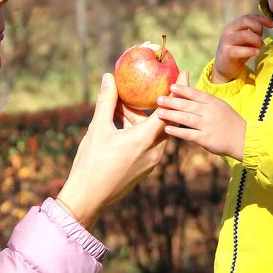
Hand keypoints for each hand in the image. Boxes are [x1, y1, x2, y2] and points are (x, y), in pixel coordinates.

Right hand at [57, 71, 182, 228]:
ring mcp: (150, 162)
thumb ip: (107, 101)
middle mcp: (153, 151)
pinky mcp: (143, 168)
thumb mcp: (98, 129)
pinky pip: (147, 143)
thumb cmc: (92, 163)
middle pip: (163, 120)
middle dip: (160, 103)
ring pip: (152, 132)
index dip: (177, 91)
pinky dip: (139, 130)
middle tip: (158, 83)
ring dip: (142, 118)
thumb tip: (109, 78)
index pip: (169, 110)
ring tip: (125, 104)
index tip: (184, 73)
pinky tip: (122, 123)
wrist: (88, 199)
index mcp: (145, 140)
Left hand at [156, 83, 245, 160]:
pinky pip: (189, 134)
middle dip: (172, 102)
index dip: (183, 90)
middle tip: (158, 99)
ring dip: (172, 115)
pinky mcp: (206, 139)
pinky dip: (178, 132)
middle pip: (188, 106)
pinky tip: (167, 129)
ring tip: (159, 112)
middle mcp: (210, 112)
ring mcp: (208, 126)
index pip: (196, 94)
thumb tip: (188, 92)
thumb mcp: (220, 106)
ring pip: (186, 119)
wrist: (243, 139)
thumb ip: (205, 100)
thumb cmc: (229, 121)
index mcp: (213, 102)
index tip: (171, 86)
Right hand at [212, 13, 272, 82]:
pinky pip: (239, 50)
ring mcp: (226, 42)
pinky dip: (250, 51)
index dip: (262, 19)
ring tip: (260, 47)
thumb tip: (270, 25)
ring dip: (256, 40)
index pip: (249, 16)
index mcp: (234, 25)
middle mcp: (229, 31)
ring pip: (244, 35)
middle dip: (258, 27)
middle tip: (263, 38)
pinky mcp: (227, 54)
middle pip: (245, 21)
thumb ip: (254, 32)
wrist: (225, 67)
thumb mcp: (247, 39)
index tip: (272, 25)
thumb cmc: (239, 51)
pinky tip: (256, 53)